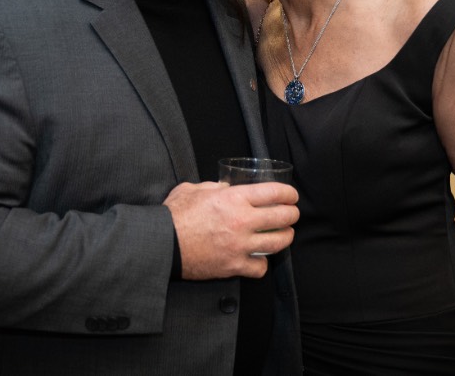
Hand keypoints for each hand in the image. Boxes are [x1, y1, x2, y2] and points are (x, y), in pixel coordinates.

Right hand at [163, 181, 298, 279]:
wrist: (162, 245)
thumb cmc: (174, 216)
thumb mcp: (192, 189)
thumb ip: (212, 186)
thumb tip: (224, 187)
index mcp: (233, 198)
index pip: (274, 192)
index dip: (288, 193)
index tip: (291, 195)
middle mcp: (242, 221)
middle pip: (283, 217)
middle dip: (292, 214)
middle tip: (291, 214)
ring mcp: (240, 246)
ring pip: (278, 243)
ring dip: (285, 237)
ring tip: (283, 234)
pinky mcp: (234, 266)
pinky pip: (260, 268)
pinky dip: (262, 264)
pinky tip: (258, 258)